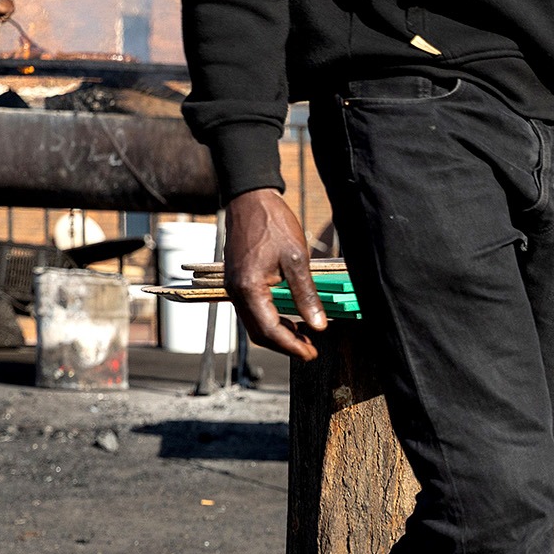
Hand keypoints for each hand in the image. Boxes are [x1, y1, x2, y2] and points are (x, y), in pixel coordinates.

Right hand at [223, 188, 323, 360]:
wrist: (250, 199)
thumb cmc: (273, 224)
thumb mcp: (297, 259)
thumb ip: (306, 294)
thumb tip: (318, 325)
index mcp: (248, 288)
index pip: (269, 330)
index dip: (291, 346)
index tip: (312, 354)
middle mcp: (236, 291)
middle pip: (259, 332)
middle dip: (285, 346)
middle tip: (311, 352)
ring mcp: (234, 287)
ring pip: (255, 324)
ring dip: (279, 335)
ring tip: (305, 340)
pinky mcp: (239, 282)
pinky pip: (254, 311)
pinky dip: (272, 321)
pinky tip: (292, 322)